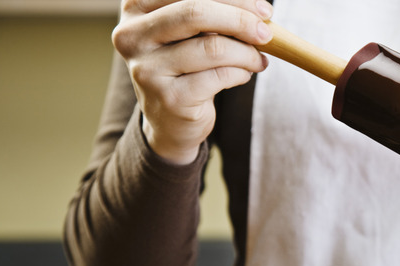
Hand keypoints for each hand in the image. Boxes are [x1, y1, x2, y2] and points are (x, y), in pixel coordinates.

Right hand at [112, 0, 273, 163]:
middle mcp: (132, 36)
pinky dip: (241, 73)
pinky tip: (244, 75)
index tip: (264, 9)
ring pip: (213, 47)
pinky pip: (219, 76)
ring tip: (258, 59)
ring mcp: (147, 69)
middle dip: (241, 20)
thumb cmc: (185, 65)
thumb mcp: (191, 32)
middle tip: (267, 32)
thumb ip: (212, 14)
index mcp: (135, 8)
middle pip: (196, 12)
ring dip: (247, 53)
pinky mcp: (169, 98)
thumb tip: (258, 9)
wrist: (170, 120)